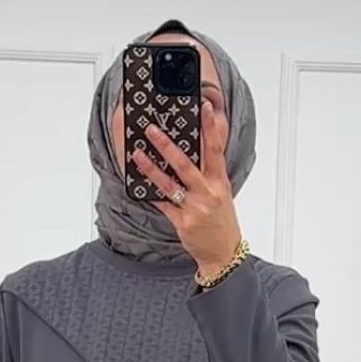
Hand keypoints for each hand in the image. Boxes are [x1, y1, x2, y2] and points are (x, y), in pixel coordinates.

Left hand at [132, 102, 242, 279]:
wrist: (224, 254)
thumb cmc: (222, 222)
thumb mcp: (222, 193)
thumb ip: (210, 172)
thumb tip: (197, 149)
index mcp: (220, 182)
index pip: (215, 150)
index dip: (211, 127)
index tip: (205, 107)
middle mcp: (208, 193)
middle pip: (186, 164)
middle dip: (167, 146)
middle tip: (152, 130)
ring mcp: (194, 209)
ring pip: (169, 184)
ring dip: (151, 168)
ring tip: (137, 155)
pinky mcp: (183, 223)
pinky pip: (163, 205)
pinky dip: (151, 194)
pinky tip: (139, 184)